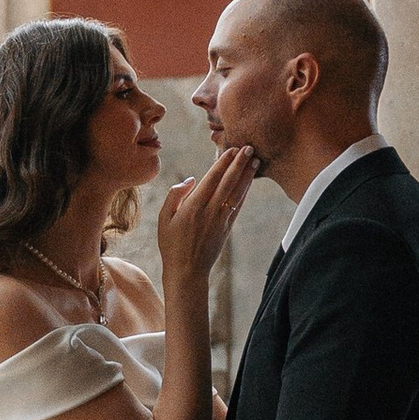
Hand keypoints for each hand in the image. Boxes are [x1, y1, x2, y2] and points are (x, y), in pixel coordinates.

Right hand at [155, 146, 255, 299]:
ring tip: (255, 160)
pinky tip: (250, 181)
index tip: (231, 149)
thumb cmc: (171, 244)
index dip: (223, 162)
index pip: (212, 179)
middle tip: (249, 148)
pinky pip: (238, 205)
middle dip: (240, 164)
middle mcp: (210, 212)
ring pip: (237, 193)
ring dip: (247, 175)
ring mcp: (221, 220)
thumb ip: (175, 195)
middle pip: (228, 183)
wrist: (187, 271)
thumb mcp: (163, 219)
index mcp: (193, 207)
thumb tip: (192, 180)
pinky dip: (245, 192)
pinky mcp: (227, 228)